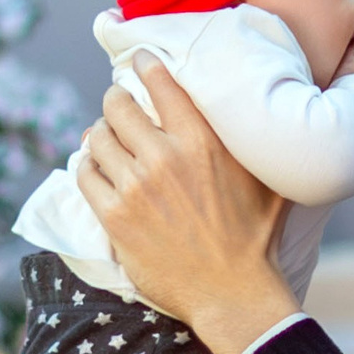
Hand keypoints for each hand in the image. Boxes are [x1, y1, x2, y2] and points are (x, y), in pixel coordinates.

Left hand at [79, 56, 297, 353]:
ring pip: (97, 138)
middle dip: (116, 100)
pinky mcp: (114, 217)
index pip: (160, 82)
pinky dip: (87, 166)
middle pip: (118, 105)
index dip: (144, 64)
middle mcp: (164, 157)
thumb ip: (255, 141)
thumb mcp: (267, 178)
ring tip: (107, 139)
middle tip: (119, 106)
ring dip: (99, 134)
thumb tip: (268, 110)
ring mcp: (135, 187)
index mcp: (201, 141)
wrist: (233, 293)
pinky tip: (96, 168)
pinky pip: (84, 174)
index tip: (139, 60)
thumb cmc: (257, 237)